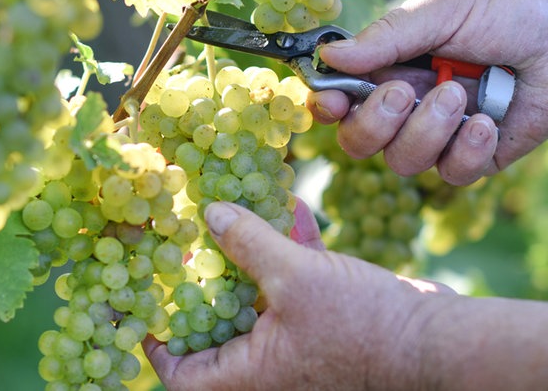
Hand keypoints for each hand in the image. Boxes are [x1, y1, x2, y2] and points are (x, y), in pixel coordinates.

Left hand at [143, 201, 453, 389]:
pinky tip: (294, 210)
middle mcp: (269, 367)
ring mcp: (298, 346)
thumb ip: (248, 244)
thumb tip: (212, 214)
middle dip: (204, 285)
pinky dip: (292, 253)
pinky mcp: (325, 324)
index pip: (183, 376)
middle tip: (188, 248)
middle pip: (215, 330)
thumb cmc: (363, 326)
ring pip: (259, 301)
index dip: (158, 347)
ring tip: (235, 215)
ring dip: (250, 258)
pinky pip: (296, 288)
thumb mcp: (296, 278)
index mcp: (250, 375)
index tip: (146, 311)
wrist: (438, 344)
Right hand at [309, 0, 547, 184]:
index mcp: (389, 70)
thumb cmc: (507, 9)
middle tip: (403, 92)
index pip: (340, 103)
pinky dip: (467, 150)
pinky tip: (486, 121)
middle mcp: (407, 108)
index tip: (334, 101)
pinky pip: (452, 174)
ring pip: (403, 163)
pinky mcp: (475, 156)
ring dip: (426, 131)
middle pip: (359, 143)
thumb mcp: (440, 12)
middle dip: (375, 124)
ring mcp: (439, 136)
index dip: (328, 108)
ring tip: (459, 93)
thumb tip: (329, 56)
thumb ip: (385, 38)